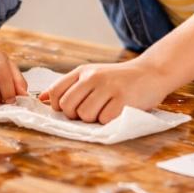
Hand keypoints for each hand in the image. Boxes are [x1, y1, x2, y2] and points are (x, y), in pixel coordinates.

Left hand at [38, 58, 171, 123]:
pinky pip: (104, 120)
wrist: (151, 73)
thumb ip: (68, 86)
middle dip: (76, 115)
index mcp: (82, 71)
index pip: (56, 92)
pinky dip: (109, 121)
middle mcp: (93, 77)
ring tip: (105, 109)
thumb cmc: (118, 78)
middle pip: (68, 107)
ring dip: (93, 119)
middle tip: (90, 111)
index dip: (58, 106)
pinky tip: (117, 111)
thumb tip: (43, 99)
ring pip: (85, 115)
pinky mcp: (122, 100)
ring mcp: (108, 88)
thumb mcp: (92, 75)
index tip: (70, 108)